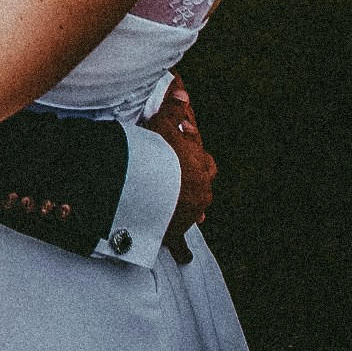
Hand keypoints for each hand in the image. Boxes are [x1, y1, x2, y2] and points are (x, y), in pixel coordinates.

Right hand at [143, 73, 215, 264]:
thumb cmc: (156, 154)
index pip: (204, 160)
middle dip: (193, 184)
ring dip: (189, 209)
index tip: (181, 152)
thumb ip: (172, 109)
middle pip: (203, 187)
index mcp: (201, 167)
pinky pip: (181, 245)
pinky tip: (184, 258)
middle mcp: (201, 193)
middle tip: (180, 179)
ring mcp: (190, 214)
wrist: (147, 188)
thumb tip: (182, 91)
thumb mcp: (163, 125)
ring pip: (195, 212)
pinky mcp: (176, 233)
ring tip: (179, 208)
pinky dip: (182, 251)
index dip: (192, 155)